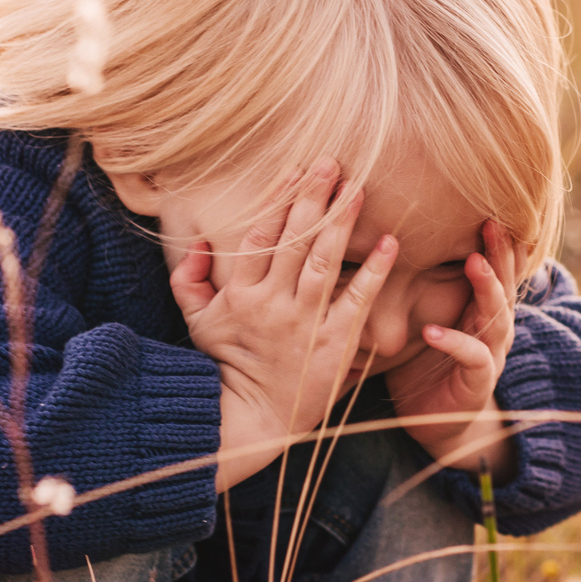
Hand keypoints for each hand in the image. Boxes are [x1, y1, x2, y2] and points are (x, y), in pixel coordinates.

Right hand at [171, 162, 397, 492]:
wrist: (251, 419)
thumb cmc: (224, 366)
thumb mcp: (196, 321)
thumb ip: (190, 278)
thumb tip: (198, 240)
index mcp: (241, 294)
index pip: (262, 235)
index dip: (280, 199)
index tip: (296, 168)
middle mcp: (273, 303)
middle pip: (296, 240)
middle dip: (314, 197)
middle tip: (333, 162)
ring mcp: (304, 323)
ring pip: (325, 261)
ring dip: (342, 222)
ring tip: (358, 189)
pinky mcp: (334, 344)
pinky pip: (357, 301)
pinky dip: (374, 272)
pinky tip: (390, 243)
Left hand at [385, 221, 520, 480]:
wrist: (438, 425)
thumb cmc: (424, 366)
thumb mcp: (421, 318)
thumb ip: (412, 287)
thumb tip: (375, 240)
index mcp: (477, 308)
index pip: (492, 264)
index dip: (491, 238)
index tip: (482, 205)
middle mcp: (491, 326)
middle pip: (504, 281)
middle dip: (500, 251)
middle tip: (491, 221)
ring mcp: (490, 353)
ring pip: (497, 314)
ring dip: (486, 287)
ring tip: (473, 263)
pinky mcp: (478, 382)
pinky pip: (474, 358)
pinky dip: (454, 343)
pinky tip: (433, 332)